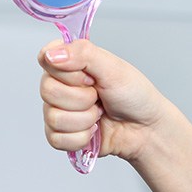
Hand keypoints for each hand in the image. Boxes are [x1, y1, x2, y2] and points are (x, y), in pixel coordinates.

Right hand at [38, 39, 167, 161]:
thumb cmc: (134, 95)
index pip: (45, 59)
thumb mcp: (112, 67)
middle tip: (98, 96)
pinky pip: (56, 138)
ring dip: (85, 119)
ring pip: (53, 117)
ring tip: (99, 113)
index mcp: (67, 62)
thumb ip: (82, 54)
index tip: (89, 76)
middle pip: (48, 90)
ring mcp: (57, 109)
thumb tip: (52, 55)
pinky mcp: (60, 134)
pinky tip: (93, 131)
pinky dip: (81, 138)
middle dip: (81, 99)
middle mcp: (58, 83)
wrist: (147, 130)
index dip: (67, 71)